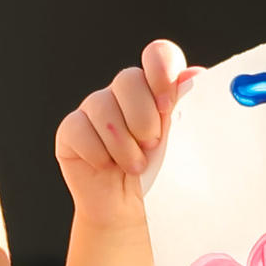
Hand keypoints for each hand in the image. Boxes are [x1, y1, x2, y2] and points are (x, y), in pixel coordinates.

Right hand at [53, 40, 195, 239]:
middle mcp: (124, 93)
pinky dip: (98, 153)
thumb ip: (187, 107)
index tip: (168, 102)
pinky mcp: (72, 130)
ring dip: (123, 144)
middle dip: (142, 117)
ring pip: (102, 105)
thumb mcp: (182, 142)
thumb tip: (194, 75)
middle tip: (152, 145)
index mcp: (156, 87)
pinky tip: (107, 167)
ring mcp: (94, 110)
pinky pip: (79, 130)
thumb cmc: (162, 175)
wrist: (132, 210)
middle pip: (128, 78)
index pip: (158, 55)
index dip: (161, 70)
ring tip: (136, 165)